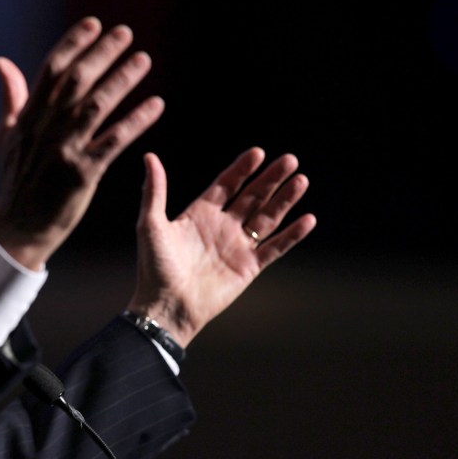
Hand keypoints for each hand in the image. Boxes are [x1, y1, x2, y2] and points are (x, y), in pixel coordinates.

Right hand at [0, 17, 165, 269]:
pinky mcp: (81, 173)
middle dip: (101, 54)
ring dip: (122, 81)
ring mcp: (63, 150)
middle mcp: (45, 128)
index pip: (51, 70)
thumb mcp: (6, 135)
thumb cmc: (16, 179)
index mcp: (28, 116)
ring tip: (144, 60)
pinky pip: (113, 141)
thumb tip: (2, 62)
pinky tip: (156, 105)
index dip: (73, 44)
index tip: (94, 24)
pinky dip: (136, 121)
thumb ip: (11, 97)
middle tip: (125, 33)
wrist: (18, 226)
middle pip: (75, 81)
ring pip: (96, 106)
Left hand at [127, 147, 317, 347]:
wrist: (167, 306)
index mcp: (199, 214)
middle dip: (271, 178)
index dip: (242, 169)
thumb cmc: (154, 267)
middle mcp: (221, 226)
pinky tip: (308, 219)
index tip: (258, 152)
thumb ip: (155, 191)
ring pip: (267, 218)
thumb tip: (149, 156)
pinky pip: (274, 248)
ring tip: (301, 180)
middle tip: (290, 159)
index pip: (226, 185)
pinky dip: (292, 235)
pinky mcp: (248, 267)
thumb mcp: (151, 224)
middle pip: (252, 197)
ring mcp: (237, 246)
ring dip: (284, 200)